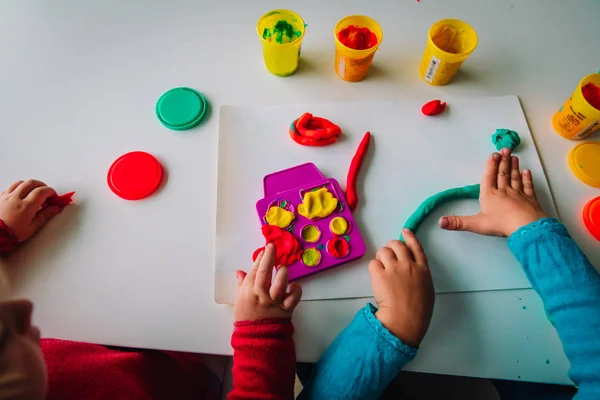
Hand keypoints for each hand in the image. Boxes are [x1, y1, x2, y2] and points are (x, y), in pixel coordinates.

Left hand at [0, 180, 61, 241]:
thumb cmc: (12, 233)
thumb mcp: (32, 228)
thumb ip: (45, 215)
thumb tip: (56, 208)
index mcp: (26, 206)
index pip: (42, 191)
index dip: (51, 192)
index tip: (54, 197)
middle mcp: (16, 198)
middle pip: (32, 183)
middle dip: (43, 186)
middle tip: (47, 193)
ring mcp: (7, 196)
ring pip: (21, 182)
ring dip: (31, 185)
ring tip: (34, 192)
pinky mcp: (1, 197)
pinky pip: (11, 186)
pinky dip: (20, 187)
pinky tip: (22, 194)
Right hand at [234, 244, 302, 320]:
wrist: (256, 337)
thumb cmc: (247, 316)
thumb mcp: (240, 299)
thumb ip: (242, 284)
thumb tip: (239, 272)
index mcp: (249, 291)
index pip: (255, 270)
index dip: (260, 258)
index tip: (265, 249)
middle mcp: (261, 295)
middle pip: (264, 274)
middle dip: (269, 258)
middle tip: (272, 247)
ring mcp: (274, 302)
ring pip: (279, 286)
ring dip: (282, 275)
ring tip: (283, 269)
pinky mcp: (286, 309)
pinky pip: (293, 299)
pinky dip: (296, 291)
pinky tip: (295, 285)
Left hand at [369, 230, 434, 347]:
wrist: (405, 320)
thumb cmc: (419, 311)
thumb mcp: (427, 290)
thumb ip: (420, 276)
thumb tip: (412, 270)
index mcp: (423, 269)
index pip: (416, 247)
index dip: (409, 237)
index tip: (405, 231)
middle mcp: (408, 265)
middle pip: (397, 244)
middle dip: (391, 247)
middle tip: (387, 256)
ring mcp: (394, 268)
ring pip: (383, 251)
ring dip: (381, 257)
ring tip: (381, 268)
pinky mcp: (380, 274)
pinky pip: (373, 263)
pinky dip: (374, 268)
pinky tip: (376, 278)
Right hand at [440, 148, 547, 236]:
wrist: (526, 227)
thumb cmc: (500, 223)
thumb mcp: (476, 224)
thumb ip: (458, 222)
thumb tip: (440, 222)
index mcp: (489, 195)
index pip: (489, 177)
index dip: (491, 165)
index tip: (494, 154)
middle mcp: (504, 191)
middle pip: (503, 174)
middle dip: (503, 161)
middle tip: (505, 149)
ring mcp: (518, 194)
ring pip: (515, 178)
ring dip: (514, 167)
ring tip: (514, 157)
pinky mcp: (530, 199)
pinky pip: (528, 186)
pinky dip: (527, 178)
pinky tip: (527, 172)